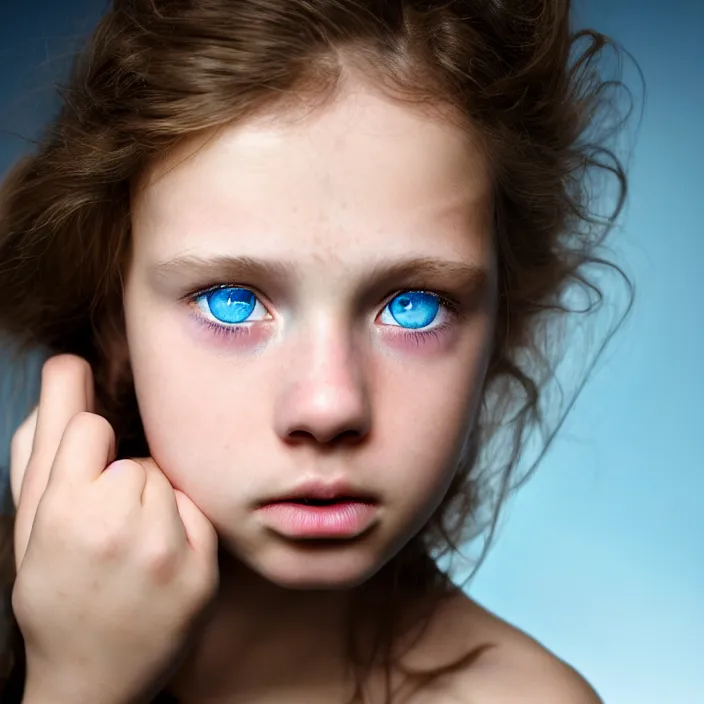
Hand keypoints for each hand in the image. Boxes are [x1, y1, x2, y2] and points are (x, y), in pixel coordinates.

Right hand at [10, 354, 218, 703]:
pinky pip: (198, 509)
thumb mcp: (31, 518)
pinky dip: (182, 527)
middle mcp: (115, 528)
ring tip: (132, 550)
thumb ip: (44, 435)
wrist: (91, 678)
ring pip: (170, 481)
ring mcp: (164, 552)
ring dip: (154, 504)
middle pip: (137, 458)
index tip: (84, 483)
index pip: (89, 425)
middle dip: (122, 484)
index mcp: (59, 512)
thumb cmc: (53, 590)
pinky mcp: (202, 573)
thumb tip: (67, 362)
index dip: (87, 453)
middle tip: (107, 534)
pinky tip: (160, 562)